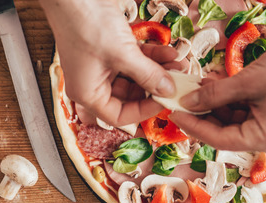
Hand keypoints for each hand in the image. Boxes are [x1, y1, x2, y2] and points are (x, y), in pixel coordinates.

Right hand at [44, 0, 175, 125]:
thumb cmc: (87, 25)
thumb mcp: (123, 54)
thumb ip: (148, 75)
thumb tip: (168, 90)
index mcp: (88, 93)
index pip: (119, 116)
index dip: (144, 111)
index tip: (167, 100)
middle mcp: (93, 83)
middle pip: (129, 96)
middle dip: (155, 87)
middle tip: (178, 81)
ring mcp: (101, 65)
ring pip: (134, 76)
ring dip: (156, 70)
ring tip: (178, 64)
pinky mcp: (108, 48)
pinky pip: (132, 60)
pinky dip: (150, 56)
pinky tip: (168, 52)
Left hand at [168, 36, 265, 155]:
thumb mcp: (247, 81)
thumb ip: (214, 95)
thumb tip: (187, 103)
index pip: (219, 139)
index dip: (193, 125)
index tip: (174, 113)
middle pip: (225, 132)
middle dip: (203, 113)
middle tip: (181, 99)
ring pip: (234, 122)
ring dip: (215, 105)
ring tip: (198, 86)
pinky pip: (245, 114)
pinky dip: (230, 102)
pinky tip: (215, 86)